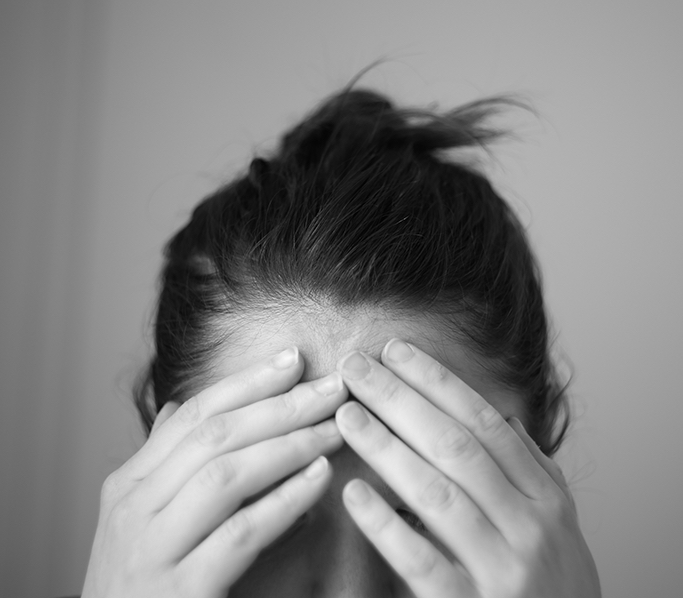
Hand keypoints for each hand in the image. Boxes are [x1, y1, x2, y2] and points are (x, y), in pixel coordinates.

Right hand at [82, 347, 346, 597]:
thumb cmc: (143, 585)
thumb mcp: (143, 518)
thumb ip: (164, 463)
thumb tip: (177, 407)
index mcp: (130, 483)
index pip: (195, 413)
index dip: (248, 381)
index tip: (295, 358)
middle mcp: (134, 508)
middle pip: (216, 436)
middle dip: (281, 405)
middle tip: (333, 386)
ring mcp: (152, 549)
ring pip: (227, 475)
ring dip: (289, 445)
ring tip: (334, 428)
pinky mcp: (180, 591)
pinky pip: (241, 533)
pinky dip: (285, 501)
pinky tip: (320, 479)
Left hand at [335, 339, 599, 597]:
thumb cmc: (553, 590)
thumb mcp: (559, 527)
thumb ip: (532, 472)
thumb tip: (503, 418)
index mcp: (545, 499)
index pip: (484, 423)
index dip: (437, 383)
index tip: (395, 351)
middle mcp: (530, 527)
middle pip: (456, 446)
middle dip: (400, 399)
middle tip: (355, 366)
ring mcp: (505, 570)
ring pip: (438, 493)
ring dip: (387, 447)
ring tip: (347, 414)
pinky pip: (424, 564)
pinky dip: (386, 526)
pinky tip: (352, 493)